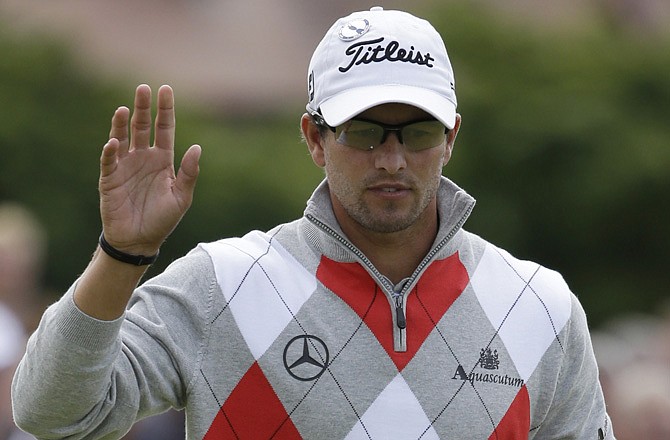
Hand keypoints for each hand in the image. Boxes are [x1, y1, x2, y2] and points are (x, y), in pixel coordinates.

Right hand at [99, 84, 200, 255]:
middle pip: (142, 126)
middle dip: (143, 107)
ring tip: (123, 108)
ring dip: (121, 123)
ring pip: (123, 138)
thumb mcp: (181, 197)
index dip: (165, 110)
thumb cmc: (163, 220)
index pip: (164, 128)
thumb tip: (197, 148)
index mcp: (163, 160)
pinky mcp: (109, 178)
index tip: (165, 89)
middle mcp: (143, 158)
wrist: (140, 241)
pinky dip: (110, 151)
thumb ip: (189, 173)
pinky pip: (109, 161)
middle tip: (143, 88)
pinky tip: (114, 142)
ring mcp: (125, 166)